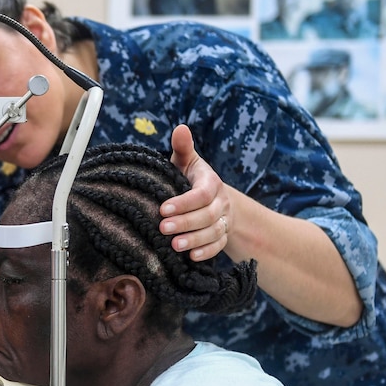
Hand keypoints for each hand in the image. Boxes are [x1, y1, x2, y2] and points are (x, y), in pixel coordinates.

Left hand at [160, 124, 231, 261]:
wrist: (215, 199)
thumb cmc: (191, 179)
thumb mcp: (187, 163)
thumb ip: (183, 148)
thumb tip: (180, 127)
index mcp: (211, 183)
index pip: (202, 193)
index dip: (185, 202)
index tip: (163, 208)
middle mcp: (220, 203)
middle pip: (207, 215)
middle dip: (185, 223)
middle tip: (163, 228)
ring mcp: (222, 221)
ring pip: (213, 233)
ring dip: (194, 240)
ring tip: (174, 246)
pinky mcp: (222, 237)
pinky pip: (218, 247)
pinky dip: (206, 252)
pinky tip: (191, 257)